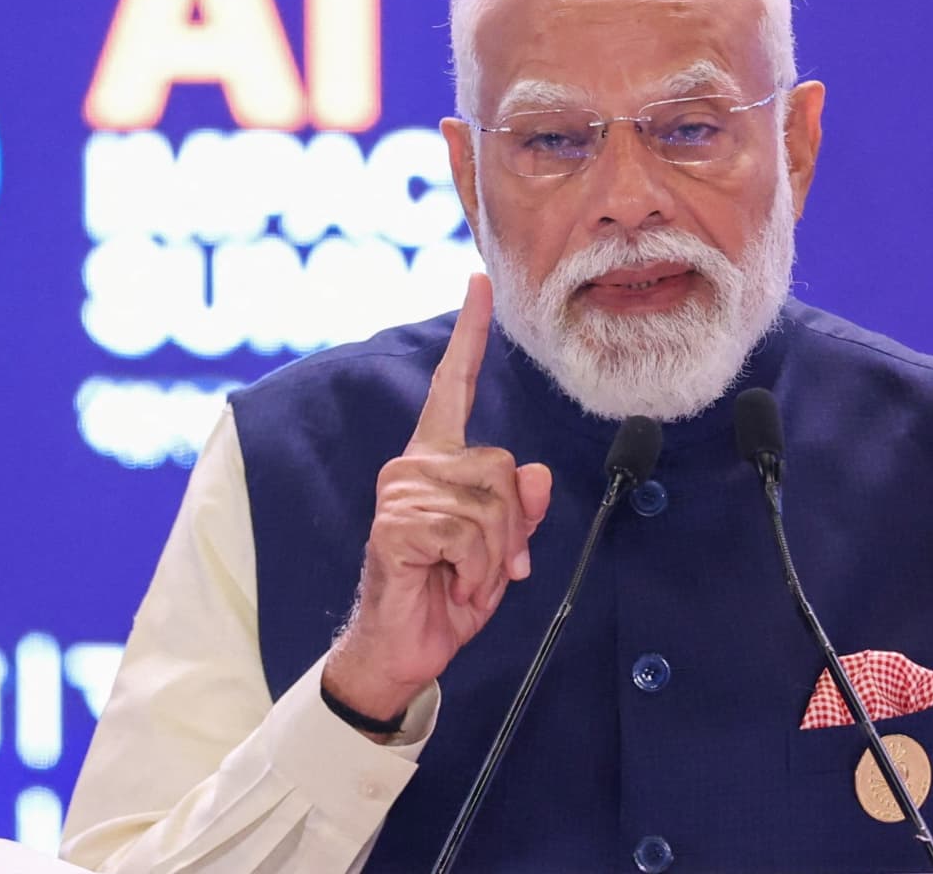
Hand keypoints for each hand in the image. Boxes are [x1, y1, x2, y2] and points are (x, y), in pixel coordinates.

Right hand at [322, 273, 552, 732]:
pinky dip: (475, 570)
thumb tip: (535, 474)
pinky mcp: (397, 523)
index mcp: (437, 461)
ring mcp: (401, 491)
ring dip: (492, 557)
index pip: (455, 388)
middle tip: (485, 569)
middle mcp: (414, 465)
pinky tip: (449, 585)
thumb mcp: (498, 551)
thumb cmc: (444, 595)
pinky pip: (469, 533)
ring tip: (461, 579)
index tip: (478, 284)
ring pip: (491, 503)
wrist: (400, 649)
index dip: (470, 336)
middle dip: (511, 528)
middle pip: (503, 466)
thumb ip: (520, 510)